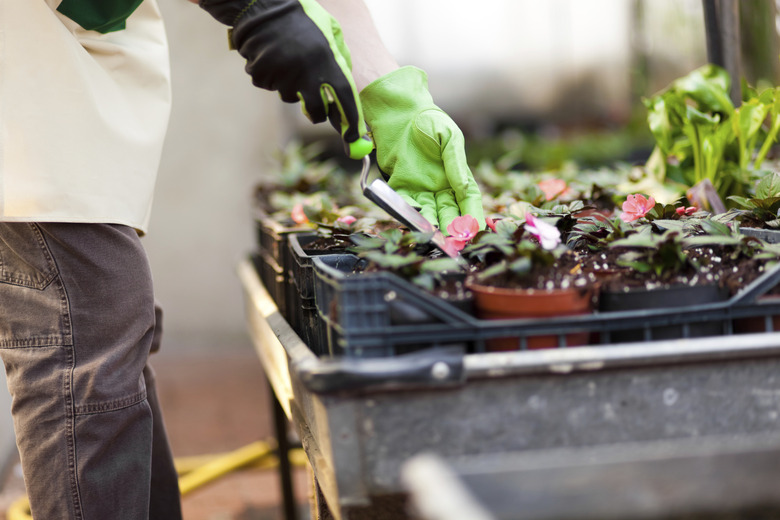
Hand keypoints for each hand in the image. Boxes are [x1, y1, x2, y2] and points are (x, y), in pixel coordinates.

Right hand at [197, 0, 369, 157]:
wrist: (264, 5)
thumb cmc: (302, 19)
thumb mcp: (329, 35)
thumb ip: (338, 60)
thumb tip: (344, 90)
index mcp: (328, 62)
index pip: (345, 100)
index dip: (352, 123)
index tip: (354, 139)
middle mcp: (307, 73)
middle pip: (316, 112)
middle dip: (317, 114)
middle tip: (314, 108)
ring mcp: (283, 76)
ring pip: (291, 97)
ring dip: (291, 86)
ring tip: (289, 60)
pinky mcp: (262, 76)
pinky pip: (270, 86)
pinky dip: (271, 76)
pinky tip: (272, 57)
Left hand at [359, 67, 484, 231]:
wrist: (399, 113)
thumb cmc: (429, 121)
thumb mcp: (449, 138)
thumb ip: (455, 163)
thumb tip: (464, 188)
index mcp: (457, 176)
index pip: (469, 201)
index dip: (472, 217)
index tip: (474, 232)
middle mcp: (440, 187)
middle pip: (449, 213)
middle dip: (452, 229)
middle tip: (455, 243)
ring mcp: (420, 189)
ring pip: (428, 213)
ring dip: (431, 226)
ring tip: (434, 236)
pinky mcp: (400, 187)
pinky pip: (405, 203)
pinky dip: (409, 212)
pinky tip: (413, 219)